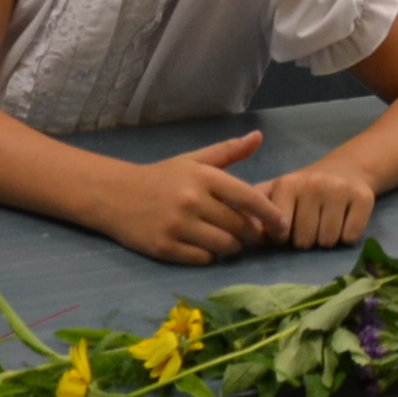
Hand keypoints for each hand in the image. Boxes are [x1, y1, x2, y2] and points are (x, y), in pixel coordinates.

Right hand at [101, 131, 285, 264]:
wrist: (115, 195)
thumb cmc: (162, 177)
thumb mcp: (194, 159)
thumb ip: (228, 151)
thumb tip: (258, 137)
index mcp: (203, 177)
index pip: (248, 198)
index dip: (270, 214)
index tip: (282, 223)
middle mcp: (192, 201)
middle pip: (239, 227)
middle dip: (252, 233)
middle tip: (252, 233)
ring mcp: (177, 226)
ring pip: (224, 246)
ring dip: (232, 247)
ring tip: (230, 240)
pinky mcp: (164, 248)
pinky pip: (202, 259)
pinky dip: (210, 256)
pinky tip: (206, 247)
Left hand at [260, 157, 379, 250]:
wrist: (347, 167)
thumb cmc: (304, 188)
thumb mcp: (276, 192)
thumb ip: (256, 211)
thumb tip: (247, 234)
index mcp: (288, 183)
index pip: (280, 234)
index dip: (283, 236)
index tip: (289, 224)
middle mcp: (314, 184)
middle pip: (304, 241)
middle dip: (306, 239)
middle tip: (311, 222)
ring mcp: (340, 189)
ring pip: (327, 242)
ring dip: (326, 239)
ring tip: (326, 221)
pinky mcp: (364, 197)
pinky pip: (350, 237)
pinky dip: (347, 236)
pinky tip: (344, 220)